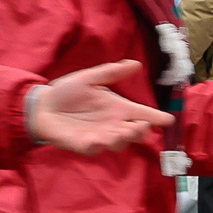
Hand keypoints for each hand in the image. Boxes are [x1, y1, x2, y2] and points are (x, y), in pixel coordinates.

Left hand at [29, 61, 169, 154]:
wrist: (44, 105)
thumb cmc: (68, 92)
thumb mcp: (90, 78)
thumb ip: (112, 72)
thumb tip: (136, 64)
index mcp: (119, 108)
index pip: (143, 114)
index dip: (157, 118)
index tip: (168, 119)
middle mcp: (114, 124)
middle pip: (135, 133)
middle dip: (140, 132)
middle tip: (140, 126)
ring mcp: (100, 136)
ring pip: (118, 143)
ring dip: (122, 139)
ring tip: (123, 131)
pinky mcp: (83, 145)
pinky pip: (94, 148)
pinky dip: (97, 145)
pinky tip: (98, 139)